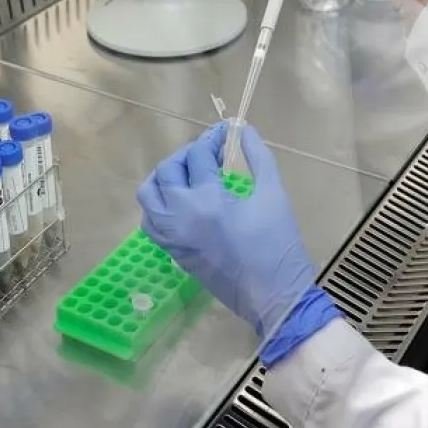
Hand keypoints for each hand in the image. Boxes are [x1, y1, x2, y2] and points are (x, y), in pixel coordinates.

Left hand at [137, 123, 315, 338]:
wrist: (274, 297)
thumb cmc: (278, 245)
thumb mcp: (273, 195)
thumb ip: (258, 158)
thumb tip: (244, 129)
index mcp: (207, 200)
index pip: (199, 156)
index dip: (214, 138)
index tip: (228, 131)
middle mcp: (180, 216)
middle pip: (167, 171)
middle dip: (186, 155)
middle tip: (210, 153)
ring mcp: (172, 236)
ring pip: (148, 196)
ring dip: (165, 178)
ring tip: (189, 174)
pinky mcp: (173, 252)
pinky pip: (150, 221)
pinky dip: (158, 205)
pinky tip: (181, 201)